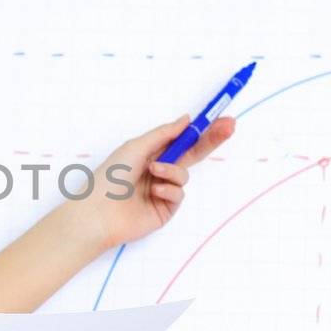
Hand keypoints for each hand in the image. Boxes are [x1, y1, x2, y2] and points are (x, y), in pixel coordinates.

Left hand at [76, 113, 235, 249]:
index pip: (182, 140)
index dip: (202, 131)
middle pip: (192, 154)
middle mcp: (159, 171)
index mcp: (151, 154)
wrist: (100, 211)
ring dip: (172, 171)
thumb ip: (165, 134)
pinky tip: (153, 192)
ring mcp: (163, 191)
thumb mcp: (137, 146)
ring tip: (152, 173)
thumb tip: (186, 120)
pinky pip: (179, 194)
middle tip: (230, 126)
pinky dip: (168, 189)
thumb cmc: (111, 176)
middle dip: (211, 140)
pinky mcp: (165, 210)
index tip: (221, 119)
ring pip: (184, 176)